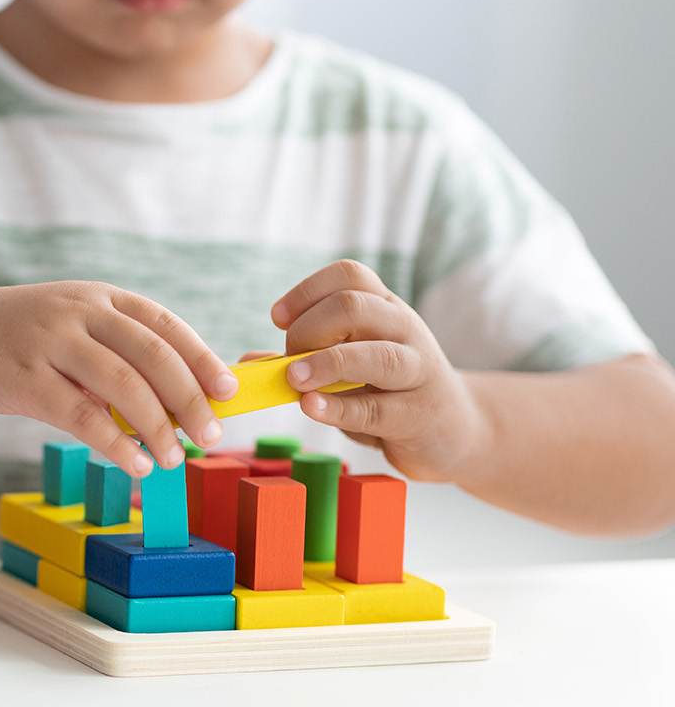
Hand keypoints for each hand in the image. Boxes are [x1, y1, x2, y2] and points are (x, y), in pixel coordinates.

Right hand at [0, 281, 236, 476]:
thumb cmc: (15, 338)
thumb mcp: (67, 327)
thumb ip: (113, 355)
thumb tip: (177, 402)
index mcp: (96, 297)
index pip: (164, 324)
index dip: (201, 358)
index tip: (228, 391)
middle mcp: (77, 312)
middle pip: (152, 354)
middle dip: (190, 397)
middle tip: (212, 434)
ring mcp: (48, 342)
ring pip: (122, 385)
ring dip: (156, 426)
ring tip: (174, 457)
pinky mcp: (22, 379)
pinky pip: (81, 416)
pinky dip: (114, 443)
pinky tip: (135, 463)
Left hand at [271, 259, 482, 481]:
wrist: (458, 430)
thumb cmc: (391, 392)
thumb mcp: (350, 368)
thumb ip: (302, 362)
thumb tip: (247, 363)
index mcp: (385, 308)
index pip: (349, 276)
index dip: (306, 291)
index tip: (277, 318)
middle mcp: (405, 330)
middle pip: (355, 306)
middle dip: (309, 328)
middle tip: (288, 359)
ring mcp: (419, 371)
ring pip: (376, 354)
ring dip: (326, 363)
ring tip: (293, 379)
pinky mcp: (419, 415)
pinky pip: (377, 409)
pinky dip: (339, 408)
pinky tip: (311, 407)